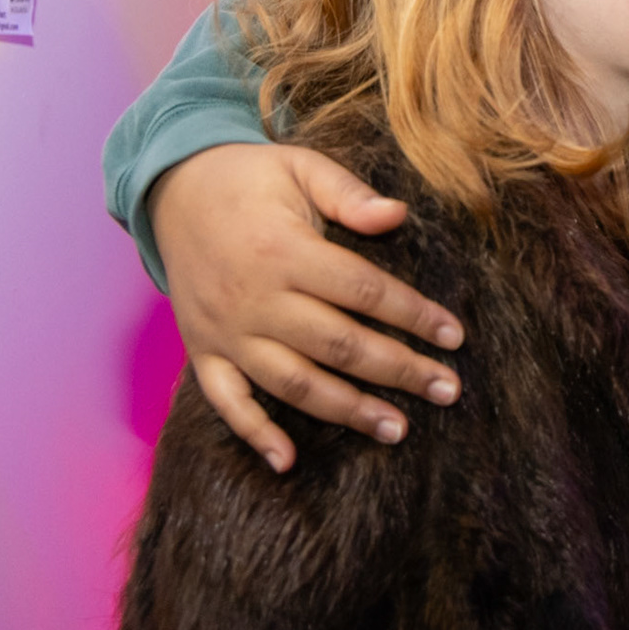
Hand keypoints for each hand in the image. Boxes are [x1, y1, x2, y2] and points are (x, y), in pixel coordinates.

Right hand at [150, 143, 465, 472]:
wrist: (173, 189)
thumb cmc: (252, 179)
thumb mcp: (301, 167)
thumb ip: (349, 194)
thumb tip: (398, 215)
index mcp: (285, 252)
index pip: (363, 292)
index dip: (413, 315)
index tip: (455, 337)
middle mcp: (254, 299)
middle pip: (339, 345)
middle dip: (399, 371)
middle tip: (448, 391)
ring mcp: (225, 331)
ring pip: (293, 382)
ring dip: (347, 410)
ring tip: (397, 429)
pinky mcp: (203, 350)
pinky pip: (226, 401)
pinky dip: (254, 434)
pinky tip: (287, 462)